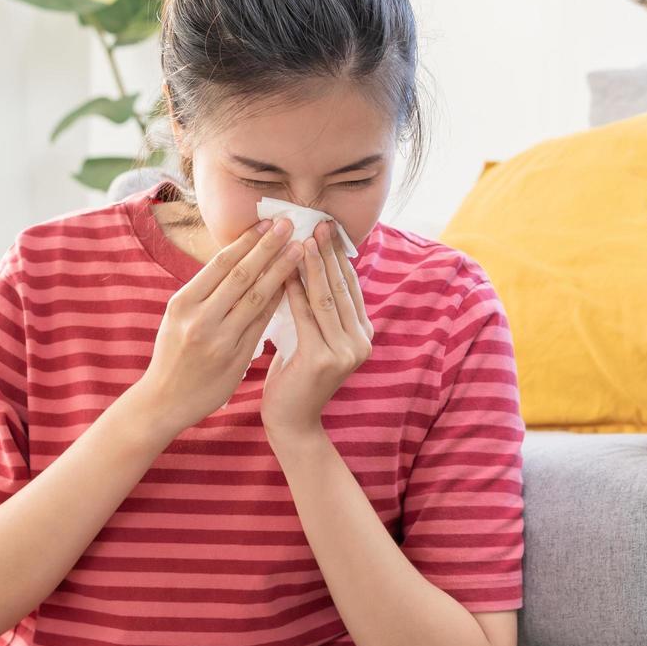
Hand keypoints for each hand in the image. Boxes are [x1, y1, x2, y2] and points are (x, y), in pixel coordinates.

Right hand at [138, 217, 303, 434]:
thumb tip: (238, 260)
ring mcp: (219, 339)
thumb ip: (204, 294)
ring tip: (299, 250)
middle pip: (241, 275)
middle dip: (268, 247)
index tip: (268, 222)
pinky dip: (277, 302)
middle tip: (290, 224)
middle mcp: (200, 318)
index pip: (221, 264)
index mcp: (183, 303)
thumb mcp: (178, 318)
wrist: (163, 401)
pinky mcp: (236, 358)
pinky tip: (293, 285)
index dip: (247, 242)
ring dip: (280, 271)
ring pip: (256, 298)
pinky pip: (262, 323)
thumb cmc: (173, 355)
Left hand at [261, 220, 373, 439]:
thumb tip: (308, 263)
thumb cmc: (296, 377)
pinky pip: (306, 316)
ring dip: (313, 265)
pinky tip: (284, 271)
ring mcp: (345, 352)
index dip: (339, 255)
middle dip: (328, 253)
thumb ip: (318, 309)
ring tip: (301, 238)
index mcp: (362, 334)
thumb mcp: (313, 337)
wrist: (291, 422)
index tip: (327, 228)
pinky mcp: (323, 360)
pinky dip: (295, 291)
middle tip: (317, 222)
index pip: (350, 285)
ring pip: (326, 298)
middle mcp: (361, 342)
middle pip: (342, 287)